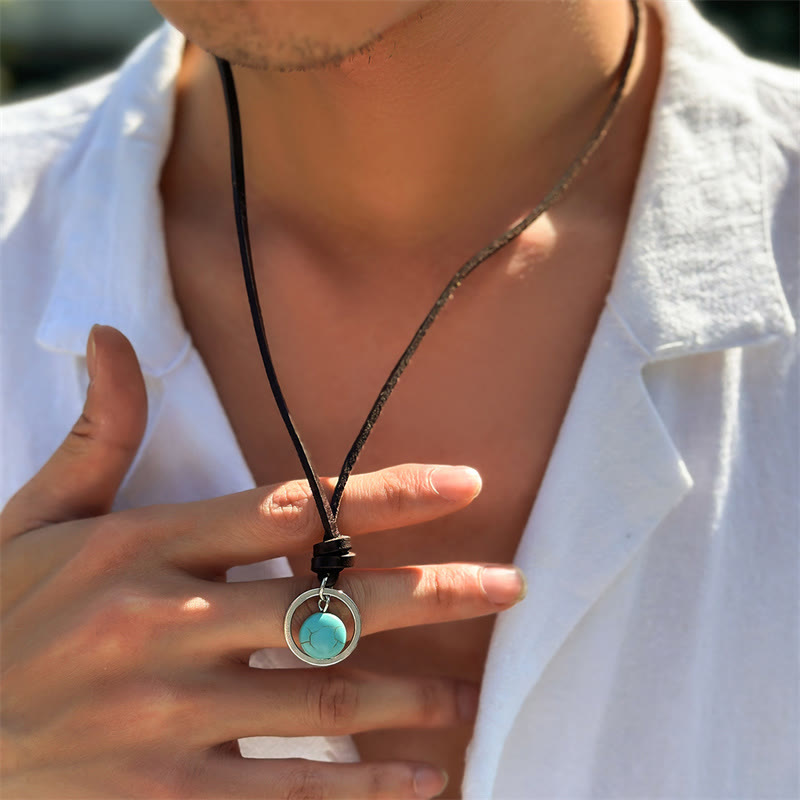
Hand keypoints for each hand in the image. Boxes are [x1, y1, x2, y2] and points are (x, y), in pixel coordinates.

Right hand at [0, 325, 524, 799]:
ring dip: (411, 695)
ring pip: (321, 696)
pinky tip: (418, 781)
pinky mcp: (159, 796)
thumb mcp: (36, 518)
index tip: (463, 487)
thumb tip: (112, 339)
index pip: (290, 507)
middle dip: (432, 593)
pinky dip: (358, 789)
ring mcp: (165, 715)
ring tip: (470, 696)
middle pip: (330, 601)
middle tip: (508, 586)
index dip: (385, 494)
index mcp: (145, 545)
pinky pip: (281, 794)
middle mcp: (165, 623)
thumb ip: (98, 434)